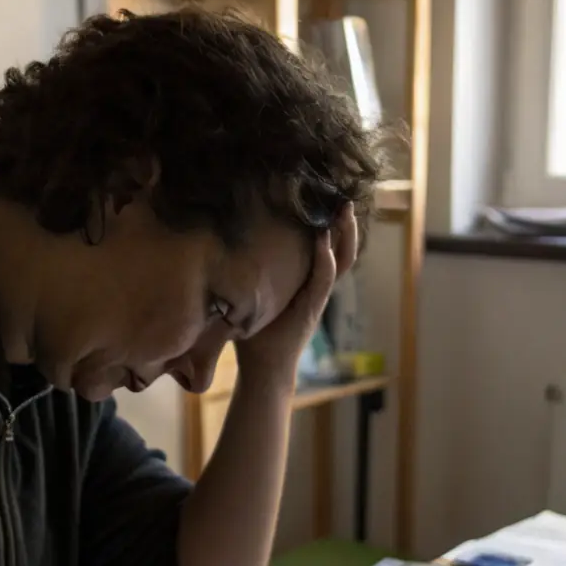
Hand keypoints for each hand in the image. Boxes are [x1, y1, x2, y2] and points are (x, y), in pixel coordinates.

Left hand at [236, 203, 358, 384]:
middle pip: (341, 248)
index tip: (326, 195)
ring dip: (345, 235)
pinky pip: (323, 281)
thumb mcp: (249, 295)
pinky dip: (325, 260)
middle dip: (345, 223)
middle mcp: (316, 286)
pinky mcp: (312, 309)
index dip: (329, 222)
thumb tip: (221, 243)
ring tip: (344, 210)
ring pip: (341, 261)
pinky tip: (323, 240)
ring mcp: (317, 297)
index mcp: (305, 281)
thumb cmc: (252, 336)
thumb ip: (247, 273)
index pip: (324, 245)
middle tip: (344, 196)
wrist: (262, 370)